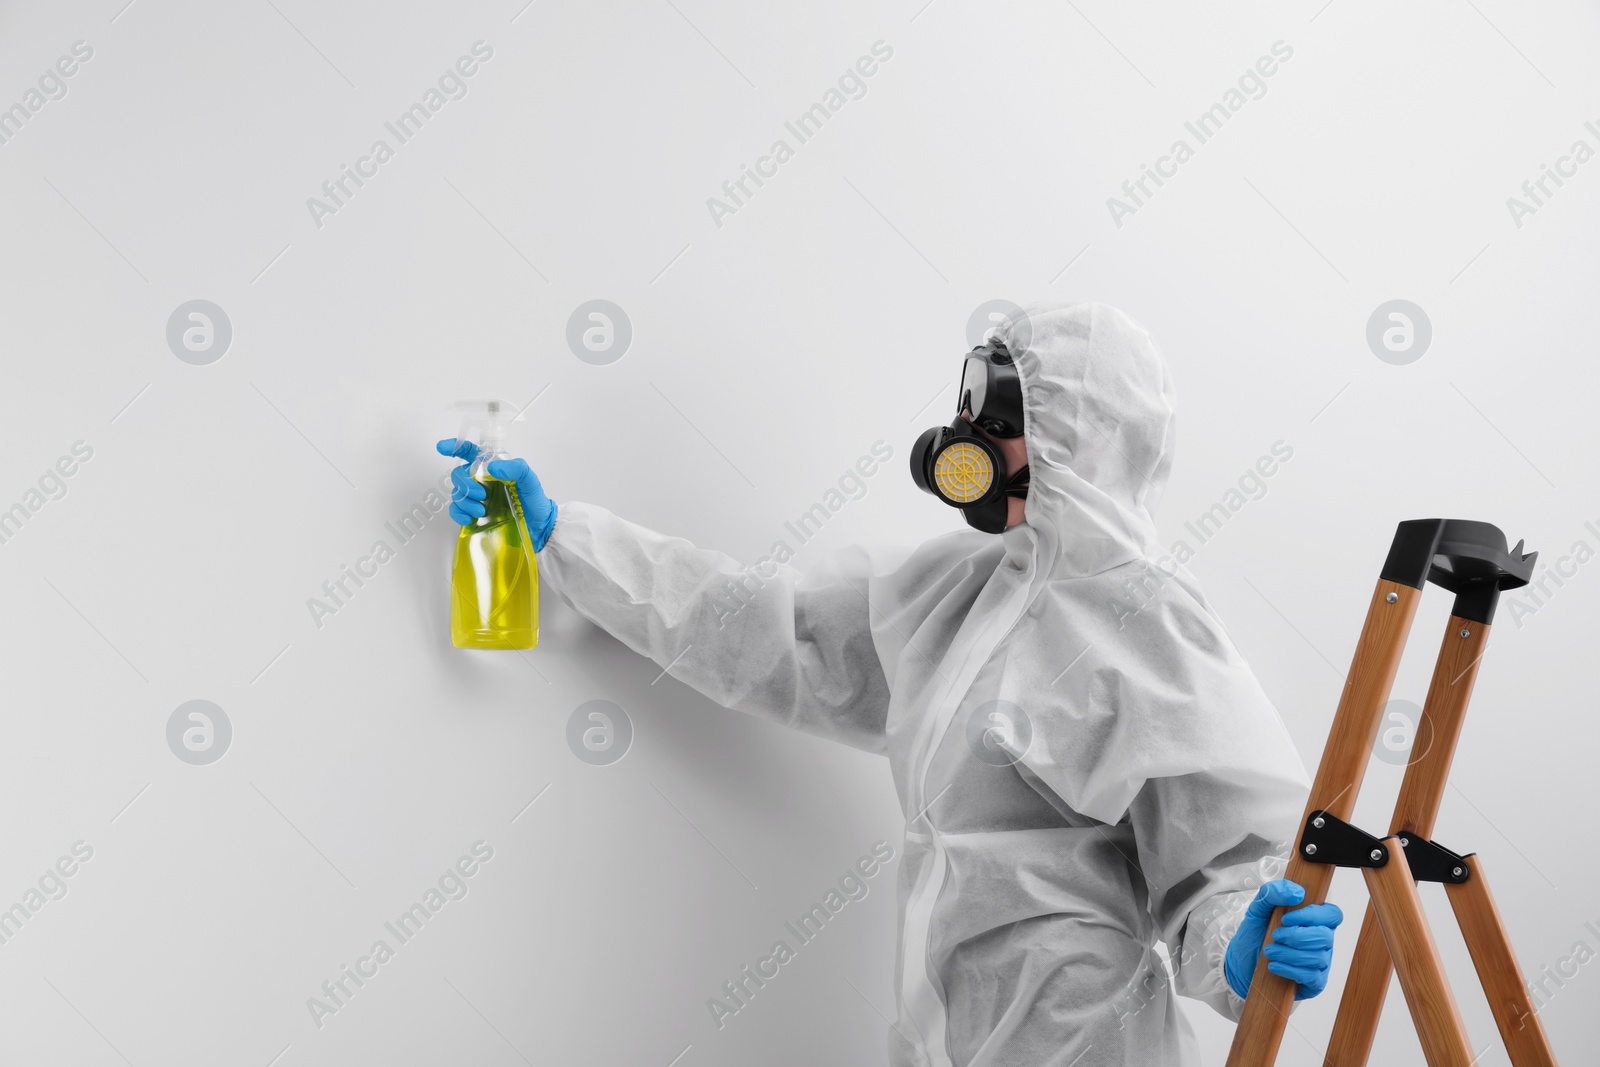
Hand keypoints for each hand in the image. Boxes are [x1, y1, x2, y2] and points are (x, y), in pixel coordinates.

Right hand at [435, 439, 557, 550]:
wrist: (539, 528)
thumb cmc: (535, 501)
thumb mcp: (530, 481)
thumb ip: (516, 469)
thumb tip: (492, 467)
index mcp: (493, 468)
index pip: (470, 453)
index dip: (455, 446)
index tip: (442, 448)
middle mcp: (482, 481)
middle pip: (458, 474)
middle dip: (465, 483)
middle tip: (482, 495)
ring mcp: (476, 499)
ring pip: (457, 493)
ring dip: (465, 501)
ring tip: (481, 511)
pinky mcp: (474, 515)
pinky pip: (456, 511)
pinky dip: (458, 514)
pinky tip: (469, 519)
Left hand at [1224, 879, 1342, 1000]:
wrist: (1242, 963)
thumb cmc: (1257, 934)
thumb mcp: (1258, 909)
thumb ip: (1272, 892)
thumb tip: (1297, 892)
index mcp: (1314, 920)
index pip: (1332, 914)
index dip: (1313, 915)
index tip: (1286, 918)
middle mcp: (1322, 941)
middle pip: (1326, 936)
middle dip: (1297, 936)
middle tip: (1275, 935)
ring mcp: (1320, 962)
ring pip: (1318, 957)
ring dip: (1289, 953)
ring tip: (1269, 951)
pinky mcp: (1314, 982)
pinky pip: (1312, 977)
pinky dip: (1290, 969)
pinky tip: (1273, 966)